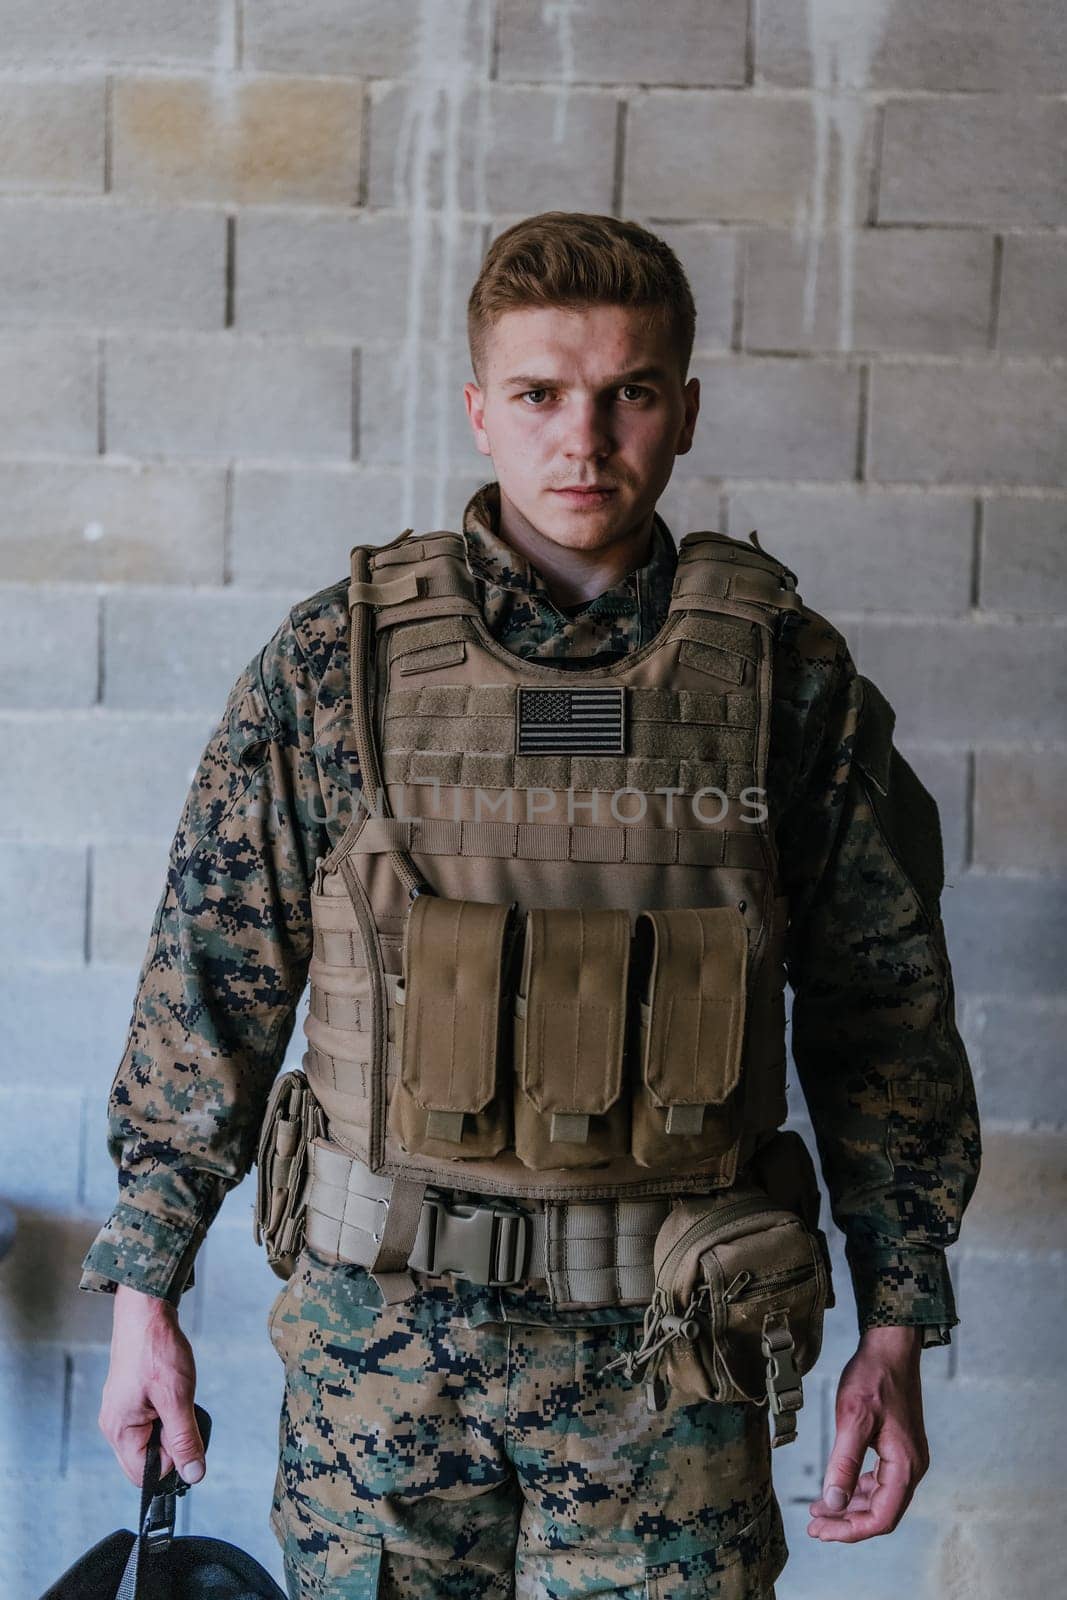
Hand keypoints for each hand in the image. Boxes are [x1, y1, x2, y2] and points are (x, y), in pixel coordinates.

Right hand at [98, 1284, 206, 1488]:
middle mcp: (114, 1425)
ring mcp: (120, 1410)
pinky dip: (165, 1410)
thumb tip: (194, 1474)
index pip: (146, 1474)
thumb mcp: (177, 1398)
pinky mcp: (128, 1398)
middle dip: (170, 1442)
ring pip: (151, 1437)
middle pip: (146, 1458)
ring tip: (175, 1395)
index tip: (185, 1432)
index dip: (172, 1460)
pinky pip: (149, 1419)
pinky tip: (170, 1389)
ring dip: (169, 1423)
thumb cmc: (156, 1350)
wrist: (146, 1310)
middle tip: (180, 1409)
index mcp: (119, 1431)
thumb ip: (184, 1440)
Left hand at [807, 1324, 928, 1542]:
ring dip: (850, 1507)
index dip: (849, 1530)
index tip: (820, 1530)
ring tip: (819, 1511)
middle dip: (846, 1522)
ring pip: (879, 1499)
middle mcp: (911, 1468)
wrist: (890, 1348)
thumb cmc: (873, 1378)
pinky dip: (856, 1489)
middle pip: (880, 1513)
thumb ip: (843, 1463)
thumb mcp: (852, 1418)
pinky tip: (837, 1488)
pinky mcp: (898, 1448)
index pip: (880, 1518)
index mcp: (905, 1466)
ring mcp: (906, 1458)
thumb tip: (832, 1503)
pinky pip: (879, 1482)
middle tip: (814, 1526)